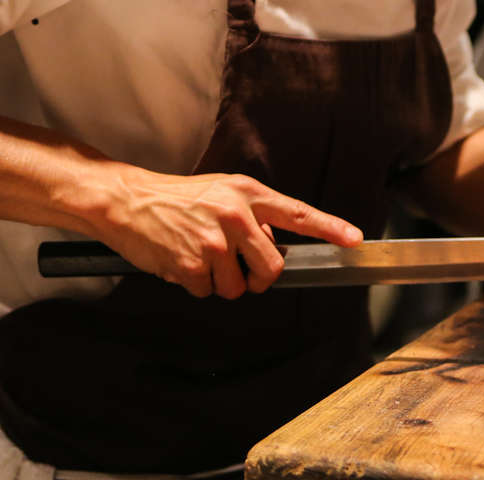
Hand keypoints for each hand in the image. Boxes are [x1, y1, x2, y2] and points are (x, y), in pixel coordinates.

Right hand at [97, 169, 360, 298]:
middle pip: (272, 267)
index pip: (298, 213)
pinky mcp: (192, 264)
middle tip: (236, 267)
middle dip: (257, 277)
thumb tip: (275, 243)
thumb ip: (253, 213)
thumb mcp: (222, 191)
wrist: (129, 200)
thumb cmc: (177, 198)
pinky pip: (207, 292)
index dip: (329, 228)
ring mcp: (214, 241)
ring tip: (200, 256)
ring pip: (238, 287)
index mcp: (247, 194)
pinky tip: (181, 261)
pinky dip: (195, 285)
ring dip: (221, 282)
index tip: (354, 239)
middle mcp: (236, 215)